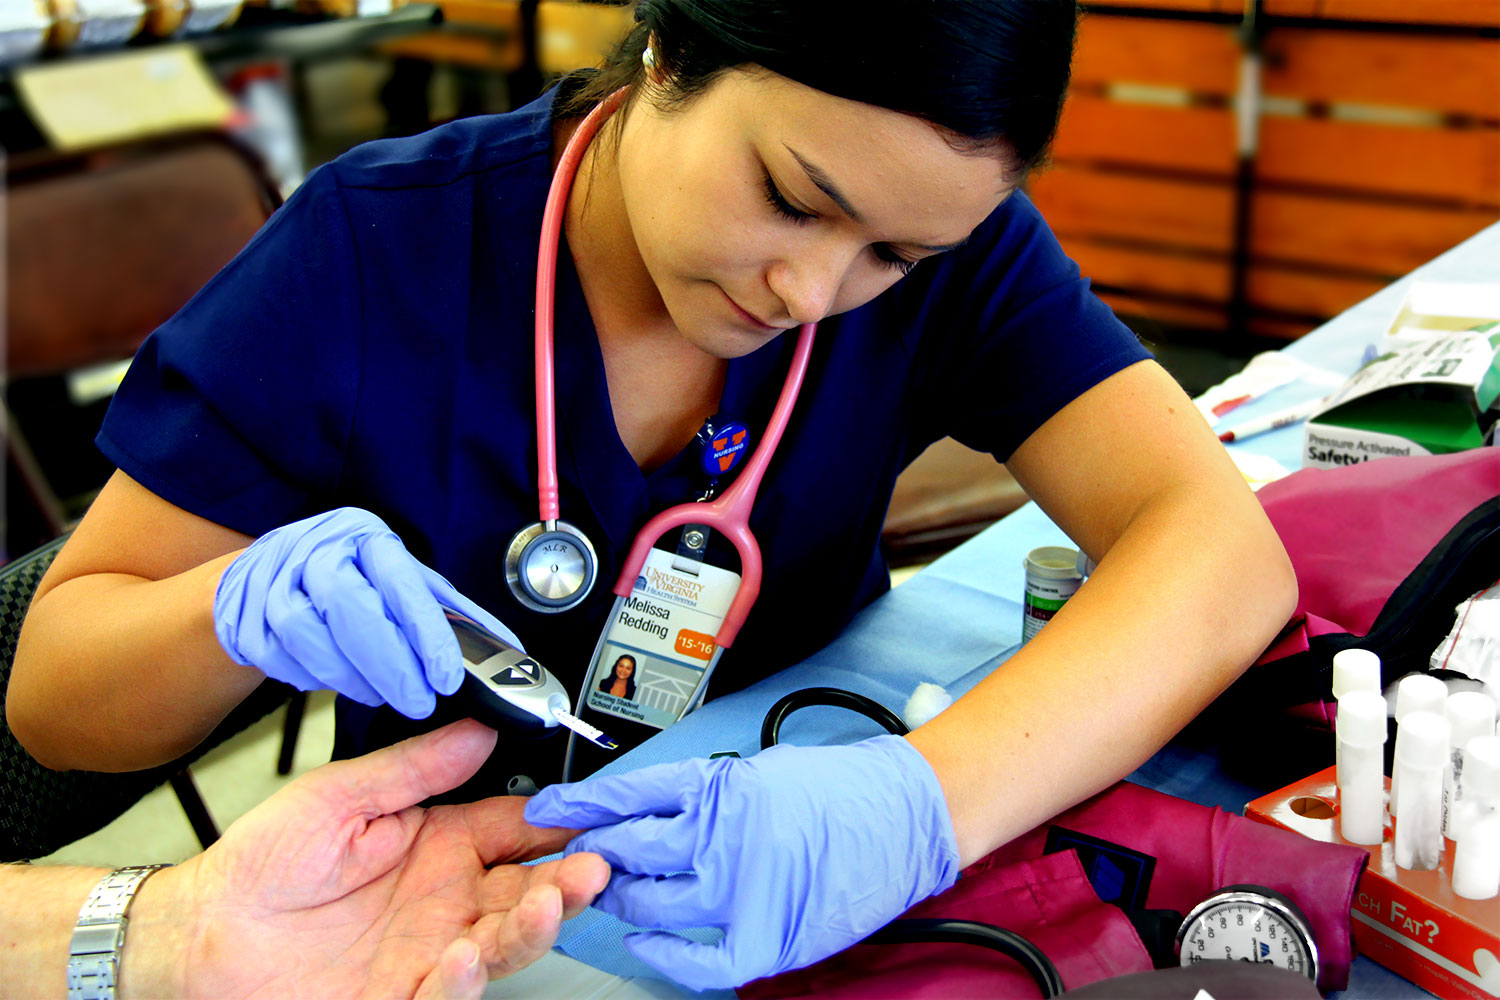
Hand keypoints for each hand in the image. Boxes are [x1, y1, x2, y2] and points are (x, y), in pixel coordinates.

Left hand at [130, 720, 608, 999]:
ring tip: (549, 903)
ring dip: (535, 925)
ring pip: (504, 941)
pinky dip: (464, 979)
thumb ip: (414, 767)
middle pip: (528, 888)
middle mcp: (445, 898)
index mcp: (440, 842)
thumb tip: (479, 731)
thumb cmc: (260, 863)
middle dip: (568, 879)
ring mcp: (430, 949)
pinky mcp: (403, 995)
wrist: (199, 931)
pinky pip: (448, 993)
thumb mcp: (341, 795)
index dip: (557, 820)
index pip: (517, 826)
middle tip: (595, 865)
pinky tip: (467, 953)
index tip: (590, 811)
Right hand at [214, 507, 520, 717]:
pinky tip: (333, 677)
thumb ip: (451, 613)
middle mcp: (319, 550)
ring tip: (377, 693)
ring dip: (352, 678)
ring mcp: (275, 581)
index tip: (447, 678)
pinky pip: (283, 658)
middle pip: (354, 609)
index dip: (427, 635)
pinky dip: (314, 677)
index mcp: (367, 538)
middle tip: (418, 701)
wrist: (266, 575)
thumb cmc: (349, 577)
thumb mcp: (403, 582)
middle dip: (391, 666)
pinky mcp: (245, 616)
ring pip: (313, 638)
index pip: (403, 584)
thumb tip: (507, 648)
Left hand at [524, 735, 959, 989]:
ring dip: (623, 898)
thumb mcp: (758, 769)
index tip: (549, 808)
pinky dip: (664, 953)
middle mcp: (724, 837)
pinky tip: (647, 941)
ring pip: (653, 902)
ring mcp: (744, 890)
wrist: (907, 815)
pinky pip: (697, 958)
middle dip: (595, 855)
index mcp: (721, 788)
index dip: (582, 804)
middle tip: (579, 857)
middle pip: (631, 851)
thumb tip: (650, 812)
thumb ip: (704, 792)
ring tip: (613, 892)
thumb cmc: (840, 789)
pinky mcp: (768, 936)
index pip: (631, 796)